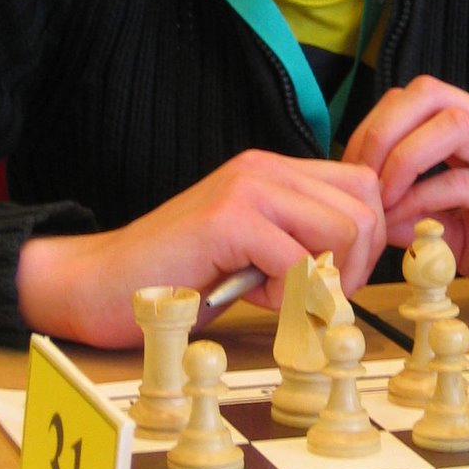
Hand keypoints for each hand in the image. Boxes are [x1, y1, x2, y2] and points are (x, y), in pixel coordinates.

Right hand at [16, 149, 385, 347]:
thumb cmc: (178, 278)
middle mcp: (265, 168)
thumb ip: (301, 244)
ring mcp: (247, 188)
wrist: (101, 284)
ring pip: (343, 230)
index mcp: (276, 172)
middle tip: (314, 299)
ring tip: (280, 297)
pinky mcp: (227, 218)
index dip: (367, 244)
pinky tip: (253, 299)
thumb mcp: (256, 253)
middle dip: (353, 268)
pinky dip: (287, 295)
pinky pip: (297, 261)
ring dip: (323, 280)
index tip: (335, 282)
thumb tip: (359, 267)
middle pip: (365, 209)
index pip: (364, 189)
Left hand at [344, 75, 468, 310]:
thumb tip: (375, 217)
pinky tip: (407, 224)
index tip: (351, 170)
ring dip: (402, 158)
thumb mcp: (464, 228)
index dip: (375, 125)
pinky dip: (425, 199)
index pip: (417, 96)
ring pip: (450, 123)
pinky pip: (466, 182)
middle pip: (428, 92)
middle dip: (380, 130)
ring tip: (383, 198)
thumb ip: (421, 216)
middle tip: (359, 177)